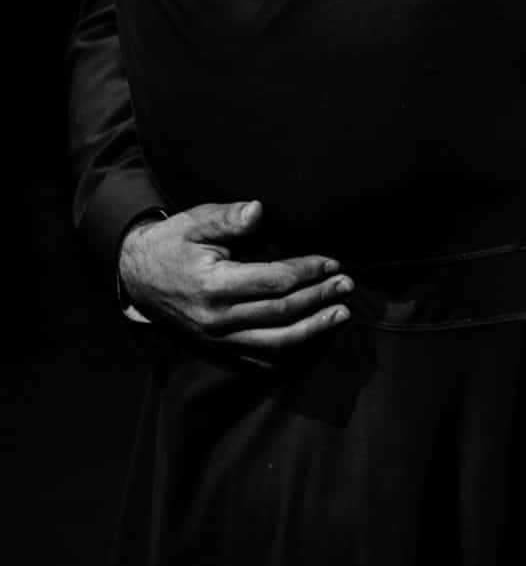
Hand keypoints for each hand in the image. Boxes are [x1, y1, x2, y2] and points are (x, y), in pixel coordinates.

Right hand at [119, 200, 352, 364]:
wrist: (138, 277)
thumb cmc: (172, 243)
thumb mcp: (193, 222)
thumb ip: (226, 218)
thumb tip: (258, 210)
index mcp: (213, 285)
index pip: (273, 282)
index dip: (306, 272)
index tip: (331, 262)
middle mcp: (217, 318)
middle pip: (280, 312)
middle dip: (318, 298)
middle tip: (347, 285)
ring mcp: (218, 337)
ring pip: (275, 340)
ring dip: (313, 328)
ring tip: (342, 314)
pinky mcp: (219, 346)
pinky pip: (259, 354)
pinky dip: (289, 349)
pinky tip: (312, 337)